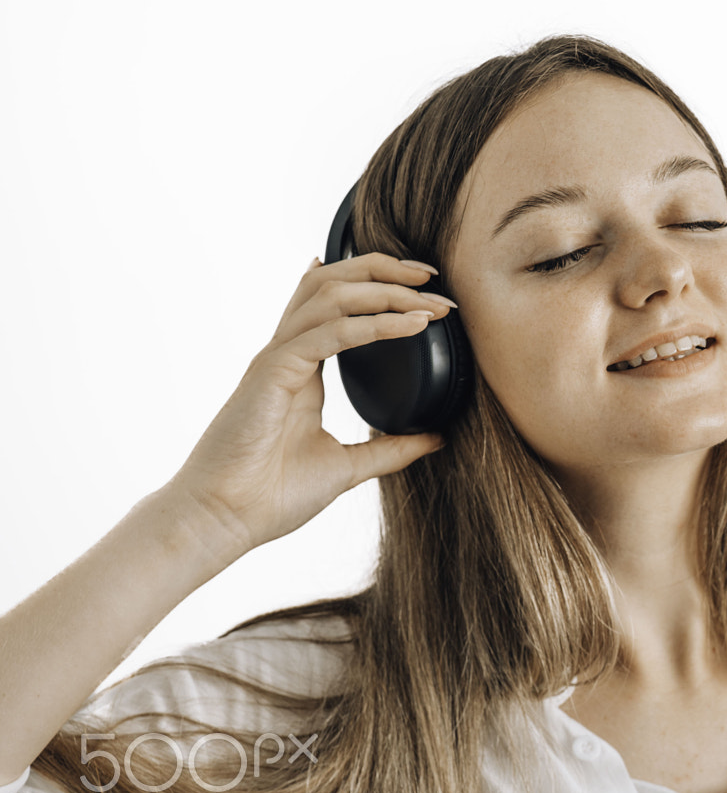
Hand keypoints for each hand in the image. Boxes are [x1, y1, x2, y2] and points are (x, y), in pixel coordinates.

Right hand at [165, 253, 455, 555]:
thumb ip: (391, 448)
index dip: (380, 287)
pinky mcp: (273, 372)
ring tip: (428, 301)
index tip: (427, 290)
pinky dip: (374, 324)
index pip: (336, 305)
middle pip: (332, 282)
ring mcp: (278, 359)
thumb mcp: (349, 466)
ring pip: (330, 296)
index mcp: (302, 369)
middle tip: (432, 277)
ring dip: (385, 291)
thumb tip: (436, 437)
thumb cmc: (271, 496)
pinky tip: (411, 326)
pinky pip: (329, 333)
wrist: (224, 521)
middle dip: (384, 271)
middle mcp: (288, 354)